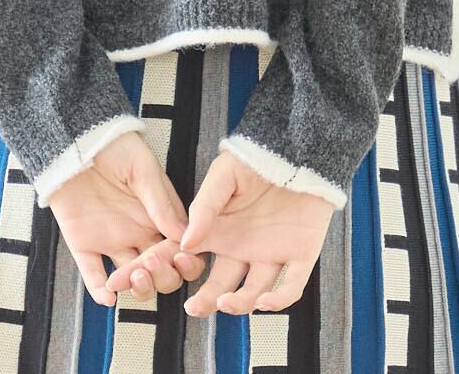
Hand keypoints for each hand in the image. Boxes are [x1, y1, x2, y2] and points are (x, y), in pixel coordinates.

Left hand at [44, 131, 203, 307]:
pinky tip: (106, 295)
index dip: (181, 260)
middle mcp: (138, 233)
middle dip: (160, 277)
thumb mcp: (143, 169)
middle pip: (159, 272)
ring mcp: (111, 239)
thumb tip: (184, 234)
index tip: (179, 259)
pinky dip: (98, 290)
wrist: (76, 139)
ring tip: (129, 279)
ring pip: (130, 279)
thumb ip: (160, 202)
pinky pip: (92, 274)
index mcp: (157, 216)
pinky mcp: (84, 243)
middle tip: (150, 266)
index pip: (177, 251)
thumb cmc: (115, 146)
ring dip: (135, 287)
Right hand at [104, 150, 333, 316]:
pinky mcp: (300, 257)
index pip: (193, 258)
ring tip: (226, 302)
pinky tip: (265, 301)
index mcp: (220, 231)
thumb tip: (184, 241)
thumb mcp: (223, 176)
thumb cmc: (256, 159)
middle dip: (206, 300)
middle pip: (222, 285)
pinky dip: (280, 299)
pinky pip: (291, 286)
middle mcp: (242, 248)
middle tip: (193, 308)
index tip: (159, 280)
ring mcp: (270, 255)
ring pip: (253, 291)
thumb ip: (204, 207)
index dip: (177, 271)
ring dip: (240, 303)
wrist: (296, 150)